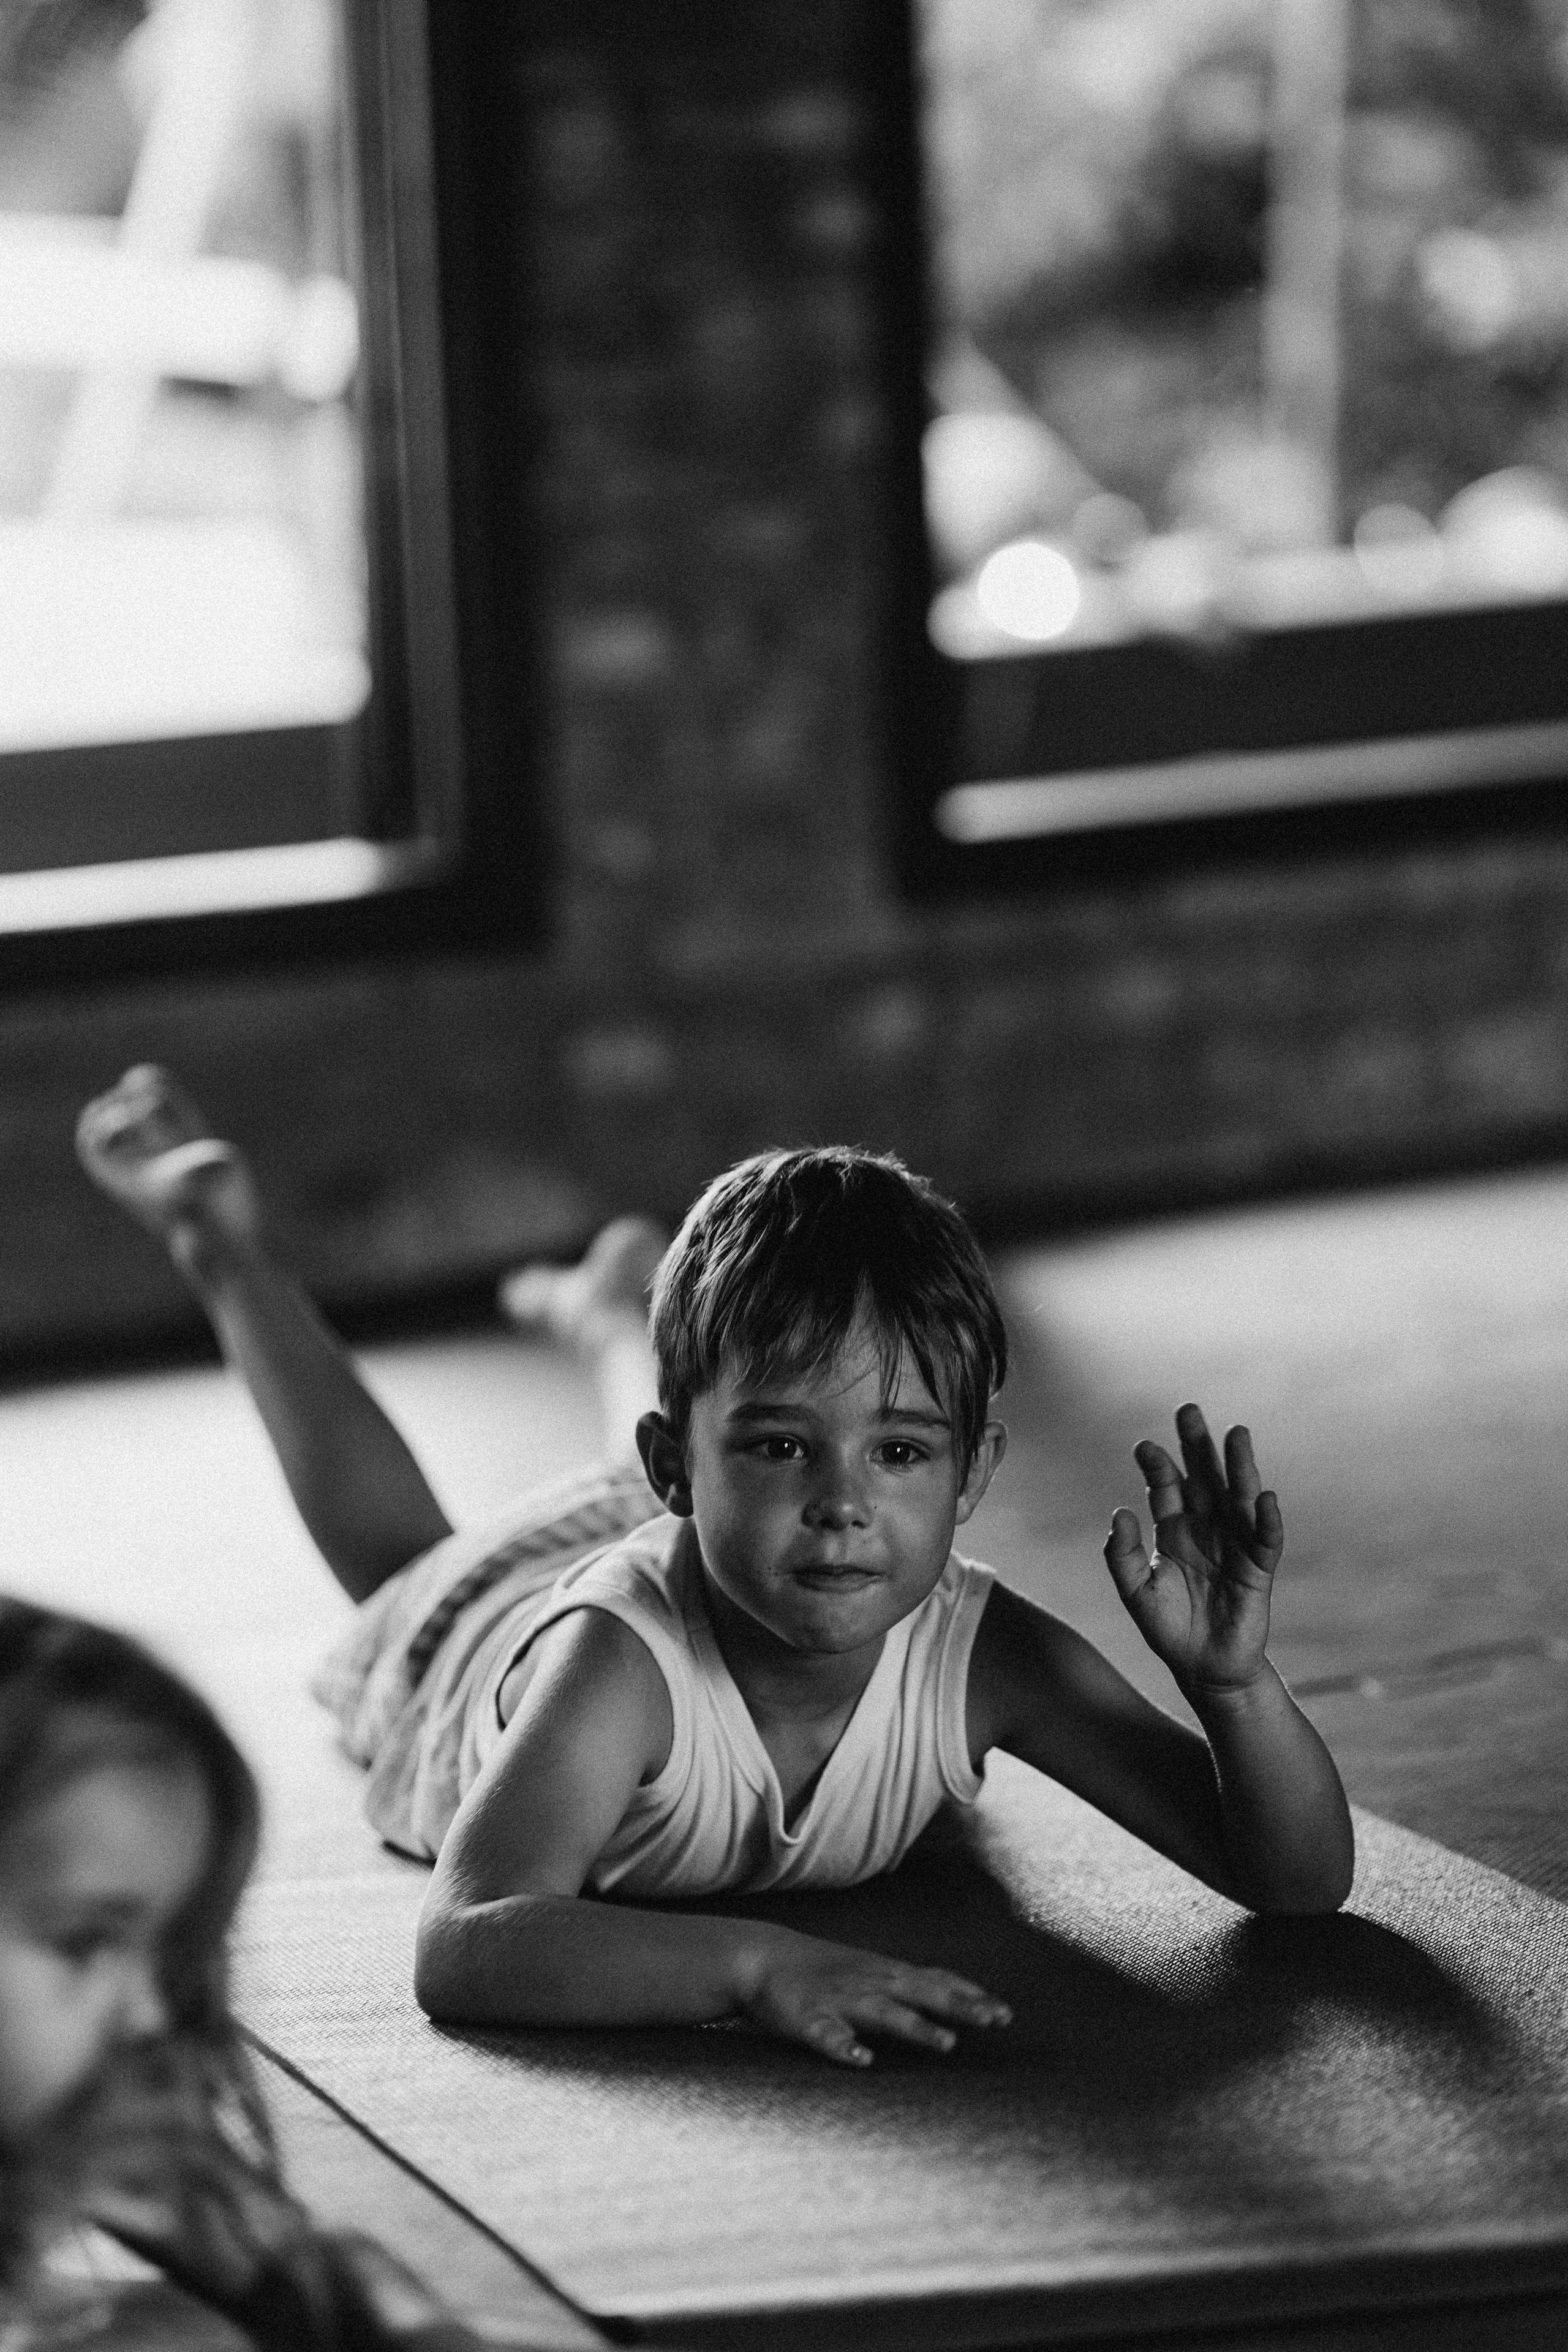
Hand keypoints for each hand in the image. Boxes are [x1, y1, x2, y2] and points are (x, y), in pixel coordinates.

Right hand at [737, 1929, 1010, 2067]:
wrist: (760, 1957)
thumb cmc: (824, 1971)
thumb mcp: (872, 1971)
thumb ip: (911, 1985)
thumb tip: (960, 2001)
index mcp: (886, 1974)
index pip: (938, 1982)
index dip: (972, 1997)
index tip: (1005, 2015)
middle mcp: (870, 1982)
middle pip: (924, 1993)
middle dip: (961, 2007)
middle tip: (996, 2021)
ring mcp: (840, 1999)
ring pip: (884, 2013)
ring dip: (916, 2027)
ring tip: (946, 2044)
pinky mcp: (807, 2018)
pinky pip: (828, 2035)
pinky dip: (845, 2047)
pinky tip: (862, 2060)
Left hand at [1104, 1403, 1281, 1697]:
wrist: (1202, 1668)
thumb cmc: (1168, 1627)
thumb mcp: (1135, 1592)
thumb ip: (1123, 1555)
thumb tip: (1119, 1512)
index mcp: (1175, 1529)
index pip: (1167, 1487)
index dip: (1158, 1466)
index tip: (1143, 1446)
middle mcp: (1206, 1529)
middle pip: (1204, 1478)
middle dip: (1197, 1446)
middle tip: (1188, 1410)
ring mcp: (1234, 1545)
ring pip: (1239, 1498)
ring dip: (1239, 1467)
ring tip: (1236, 1433)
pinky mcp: (1257, 1570)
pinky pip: (1266, 1541)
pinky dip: (1268, 1520)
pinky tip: (1265, 1498)